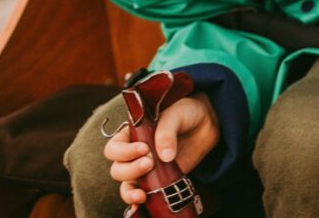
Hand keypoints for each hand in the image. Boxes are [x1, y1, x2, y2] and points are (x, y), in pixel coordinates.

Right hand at [104, 92, 219, 206]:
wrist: (204, 124)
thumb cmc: (185, 113)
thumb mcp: (175, 114)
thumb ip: (167, 132)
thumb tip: (165, 157)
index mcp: (132, 133)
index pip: (114, 148)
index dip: (124, 152)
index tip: (144, 148)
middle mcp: (134, 152)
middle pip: (118, 169)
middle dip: (131, 170)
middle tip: (150, 163)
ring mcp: (146, 168)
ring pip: (126, 184)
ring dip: (131, 191)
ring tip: (143, 193)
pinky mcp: (158, 180)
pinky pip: (142, 194)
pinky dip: (137, 202)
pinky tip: (142, 204)